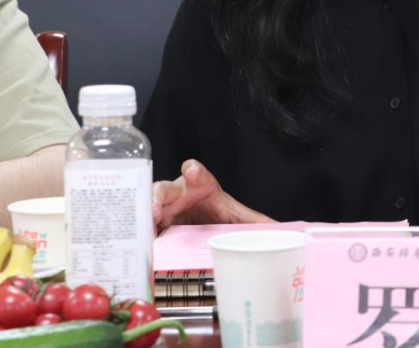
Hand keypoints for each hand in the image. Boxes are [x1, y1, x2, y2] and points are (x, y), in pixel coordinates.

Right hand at [151, 159, 273, 232]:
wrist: (199, 218)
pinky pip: (141, 228)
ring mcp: (159, 208)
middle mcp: (176, 193)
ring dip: (142, 220)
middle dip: (157, 197)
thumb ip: (253, 221)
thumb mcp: (233, 214)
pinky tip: (140, 247)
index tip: (192, 171)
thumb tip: (279, 230)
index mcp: (198, 185)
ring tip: (143, 234)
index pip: (195, 171)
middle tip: (154, 211)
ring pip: (146, 209)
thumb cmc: (213, 208)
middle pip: (163, 188)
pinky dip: (139, 236)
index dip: (193, 171)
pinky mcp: (151, 224)